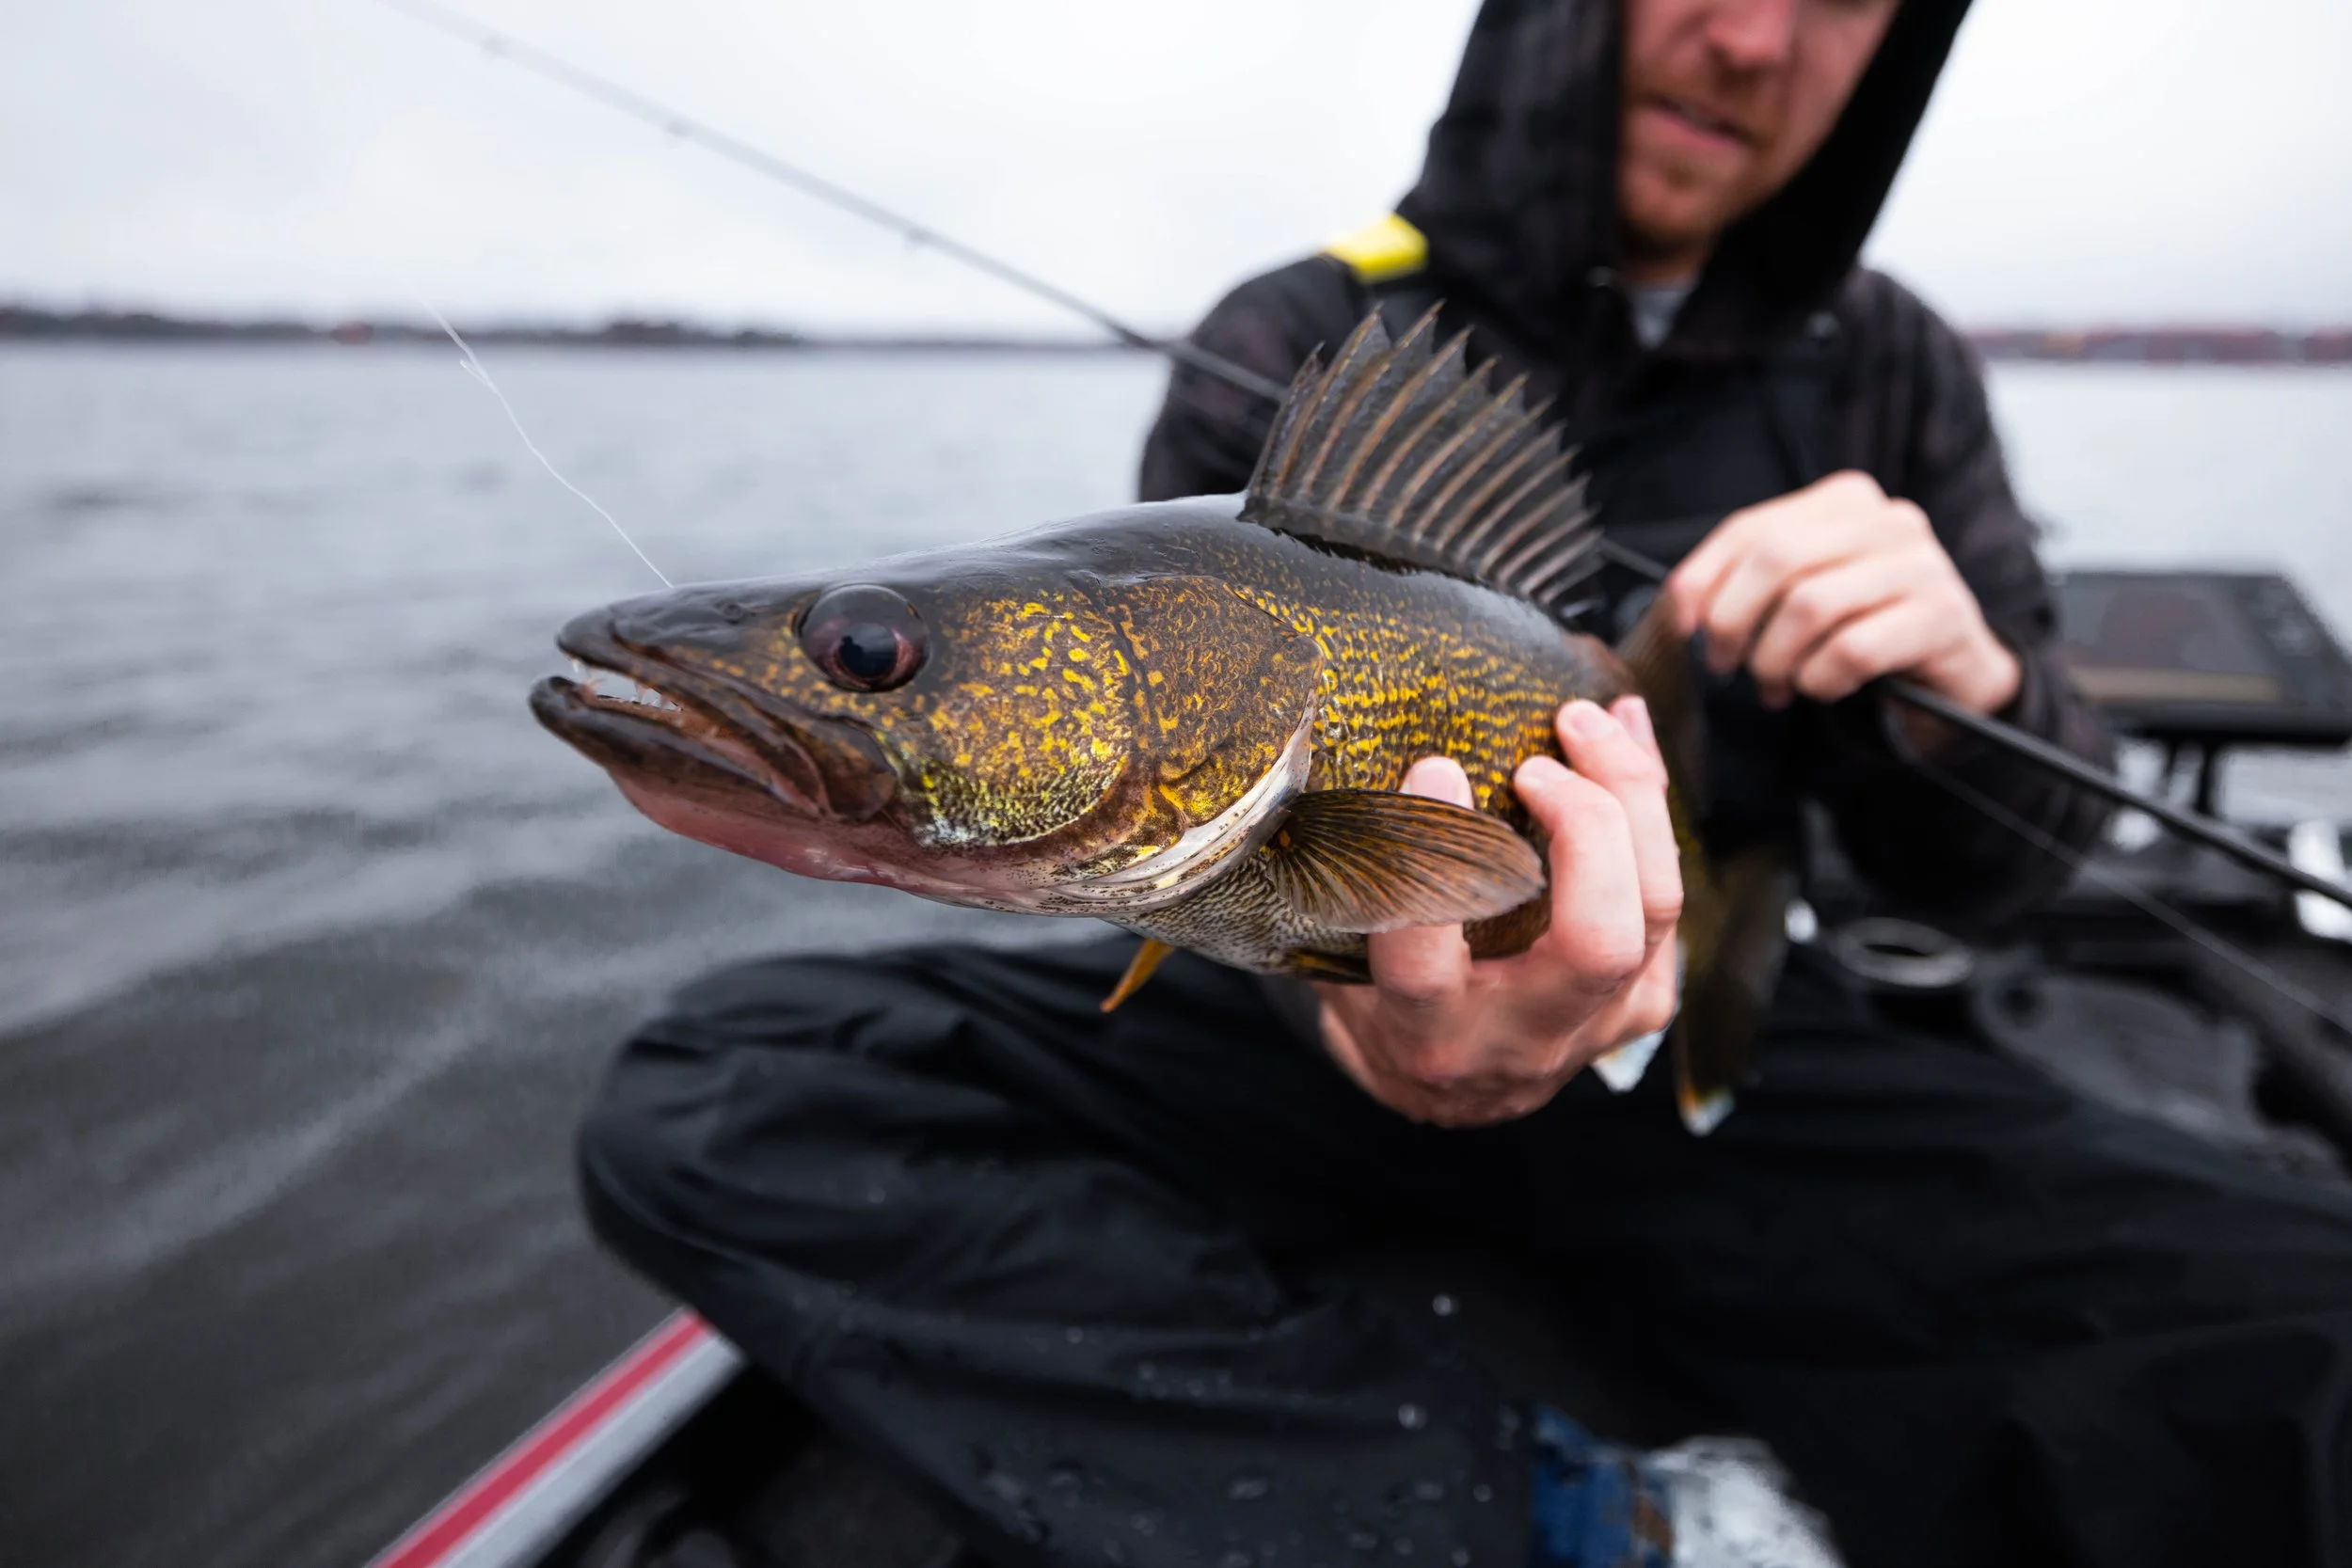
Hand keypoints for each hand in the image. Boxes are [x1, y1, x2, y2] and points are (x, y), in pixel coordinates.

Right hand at [1314, 696, 1682, 1126]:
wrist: (1454, 1097)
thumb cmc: (1385, 1007)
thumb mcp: (1345, 964)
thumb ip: (1361, 887)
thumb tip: (1374, 755)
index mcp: (1431, 1034)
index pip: (1427, 960)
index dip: (1434, 858)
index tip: (1434, 767)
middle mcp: (1522, 1040)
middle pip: (1596, 939)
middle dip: (1586, 825)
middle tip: (1538, 758)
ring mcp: (1597, 1028)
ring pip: (1657, 910)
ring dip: (1634, 798)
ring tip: (1587, 723)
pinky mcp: (1643, 1007)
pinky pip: (1669, 902)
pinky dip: (1653, 811)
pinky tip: (1628, 743)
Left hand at [1665, 471, 2019, 747]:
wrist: (1954, 674)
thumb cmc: (1862, 630)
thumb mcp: (1803, 592)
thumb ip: (1748, 584)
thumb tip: (1679, 607)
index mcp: (1844, 500)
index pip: (1750, 527)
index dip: (1701, 578)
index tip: (1681, 625)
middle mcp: (1888, 520)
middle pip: (1776, 559)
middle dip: (1733, 622)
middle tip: (1725, 665)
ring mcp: (1921, 565)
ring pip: (1810, 606)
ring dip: (1776, 660)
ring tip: (1776, 686)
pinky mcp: (1941, 617)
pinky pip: (1851, 651)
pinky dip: (1820, 680)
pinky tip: (1824, 689)